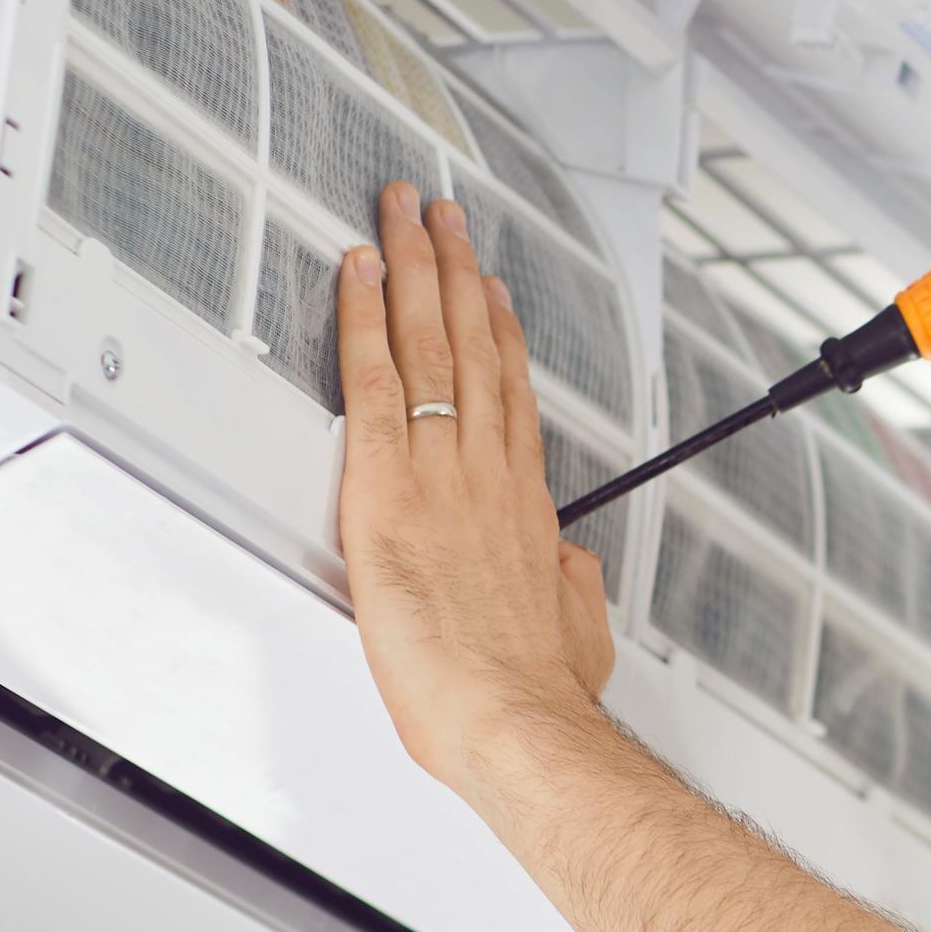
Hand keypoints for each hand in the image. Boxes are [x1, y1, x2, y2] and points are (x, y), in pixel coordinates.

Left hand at [334, 180, 617, 788]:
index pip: (511, 396)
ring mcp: (440, 470)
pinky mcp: (387, 485)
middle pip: (472, 346)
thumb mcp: (575, 630)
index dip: (500, 333)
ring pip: (428, 342)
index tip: (490, 291)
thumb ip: (569, 587)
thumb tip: (569, 571)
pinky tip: (355, 273)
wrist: (514, 716)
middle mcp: (486, 472)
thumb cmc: (538, 692)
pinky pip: (373, 379)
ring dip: (413, 269)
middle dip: (454, 272)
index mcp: (524, 505)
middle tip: (439, 217)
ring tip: (402, 215)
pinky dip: (362, 318)